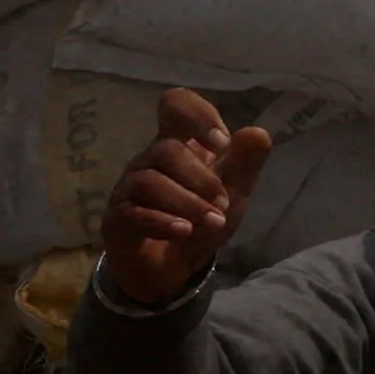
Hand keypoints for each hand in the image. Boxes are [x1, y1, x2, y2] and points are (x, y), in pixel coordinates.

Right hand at [100, 85, 275, 306]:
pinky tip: (184, 232)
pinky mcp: (117, 219)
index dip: (197, 116)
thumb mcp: (233, 192)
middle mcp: (149, 161)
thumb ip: (245, 163)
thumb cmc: (202, 219)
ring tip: (212, 223)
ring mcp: (128, 189)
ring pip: (149, 181)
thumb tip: (257, 131)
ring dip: (187, 203)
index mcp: (179, 145)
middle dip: (202, 178)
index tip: (222, 145)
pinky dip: (163, 222)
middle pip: (166, 149)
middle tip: (223, 204)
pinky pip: (132, 213)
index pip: (175, 105)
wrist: (174, 268)